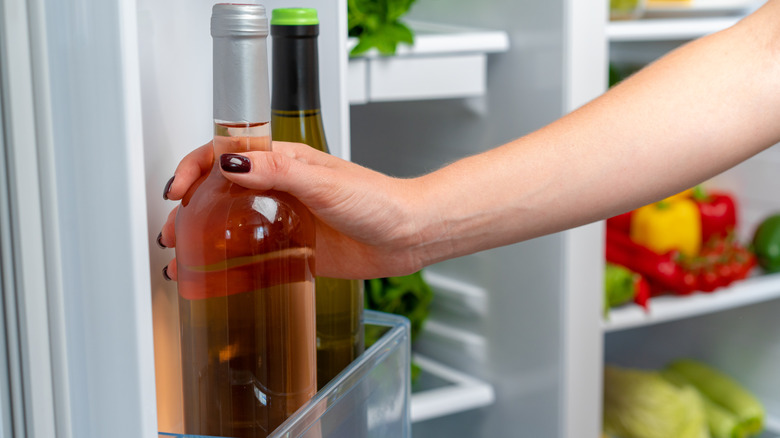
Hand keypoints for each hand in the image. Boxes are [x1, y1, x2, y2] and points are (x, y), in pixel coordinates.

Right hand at [159, 141, 425, 279]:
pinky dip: (231, 266)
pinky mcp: (296, 250)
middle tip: (173, 230)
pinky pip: (255, 257)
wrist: (407, 234)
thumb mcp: (323, 181)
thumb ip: (277, 172)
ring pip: (233, 226)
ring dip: (204, 239)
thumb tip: (231, 164)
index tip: (176, 189)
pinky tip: (214, 278)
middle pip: (221, 193)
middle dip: (190, 209)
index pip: (226, 156)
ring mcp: (286, 221)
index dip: (195, 168)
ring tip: (180, 257)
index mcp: (284, 163)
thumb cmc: (377, 200)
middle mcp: (280, 189)